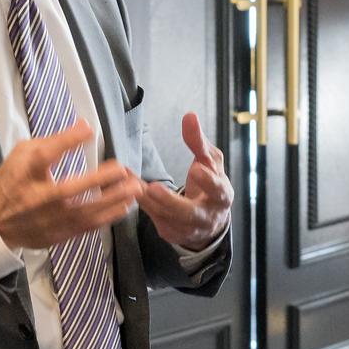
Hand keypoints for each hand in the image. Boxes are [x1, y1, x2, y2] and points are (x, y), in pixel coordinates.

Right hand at [0, 119, 144, 249]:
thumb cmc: (14, 180)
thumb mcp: (22, 154)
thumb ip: (52, 141)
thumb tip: (85, 127)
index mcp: (24, 174)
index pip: (43, 156)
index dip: (66, 142)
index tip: (88, 130)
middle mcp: (36, 198)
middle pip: (67, 190)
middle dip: (97, 180)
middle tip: (123, 169)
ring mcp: (48, 220)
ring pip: (83, 213)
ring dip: (112, 201)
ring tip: (134, 188)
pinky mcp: (58, 235)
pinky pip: (87, 227)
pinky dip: (108, 217)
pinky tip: (125, 205)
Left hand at [137, 112, 233, 250]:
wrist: (208, 222)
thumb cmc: (210, 186)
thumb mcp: (210, 162)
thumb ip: (198, 141)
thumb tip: (189, 116)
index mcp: (221, 196)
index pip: (217, 190)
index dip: (209, 181)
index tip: (197, 169)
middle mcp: (205, 216)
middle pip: (188, 213)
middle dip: (171, 201)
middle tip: (154, 188)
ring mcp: (186, 229)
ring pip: (164, 215)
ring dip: (146, 198)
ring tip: (131, 181)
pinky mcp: (169, 232)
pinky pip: (152, 217)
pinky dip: (140, 202)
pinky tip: (127, 188)